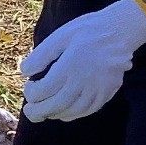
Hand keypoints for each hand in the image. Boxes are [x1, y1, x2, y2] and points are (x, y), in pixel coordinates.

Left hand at [19, 0, 145, 121]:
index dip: (32, 93)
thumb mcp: (61, 35)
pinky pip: (89, 110)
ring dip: (56, 114)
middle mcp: (83, 80)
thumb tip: (25, 72)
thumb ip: (42, 55)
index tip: (29, 87)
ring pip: (73, 111)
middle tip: (30, 112)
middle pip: (56, 105)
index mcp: (69, 65)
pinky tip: (66, 113)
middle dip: (39, 112)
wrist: (120, 29)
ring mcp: (98, 88)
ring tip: (45, 113)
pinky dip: (75, 114)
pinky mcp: (108, 91)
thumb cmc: (87, 30)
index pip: (44, 90)